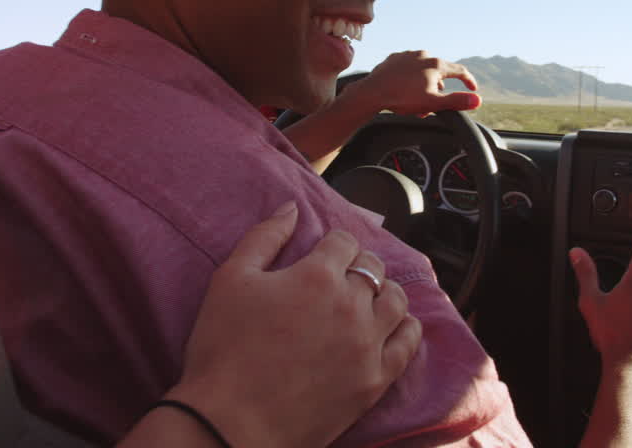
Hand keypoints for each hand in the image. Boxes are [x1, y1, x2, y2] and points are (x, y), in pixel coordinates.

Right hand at [167, 202, 421, 447]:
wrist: (228, 424)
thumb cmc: (222, 350)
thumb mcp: (230, 280)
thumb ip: (264, 237)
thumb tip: (292, 207)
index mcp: (317, 276)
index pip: (344, 241)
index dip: (332, 245)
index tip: (322, 255)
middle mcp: (351, 305)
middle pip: (374, 268)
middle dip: (358, 265)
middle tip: (340, 279)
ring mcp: (368, 345)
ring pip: (398, 301)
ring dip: (384, 293)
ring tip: (366, 301)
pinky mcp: (375, 381)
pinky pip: (408, 344)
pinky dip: (404, 329)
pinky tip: (390, 329)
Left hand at [342, 50, 479, 117]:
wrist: (372, 92)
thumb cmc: (403, 98)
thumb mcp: (433, 103)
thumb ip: (456, 101)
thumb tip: (477, 100)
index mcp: (436, 65)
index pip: (460, 71)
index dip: (469, 80)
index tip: (473, 88)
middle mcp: (423, 55)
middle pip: (440, 72)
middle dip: (439, 89)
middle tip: (432, 105)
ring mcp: (408, 55)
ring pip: (423, 70)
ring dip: (425, 83)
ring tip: (416, 100)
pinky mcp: (394, 58)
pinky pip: (408, 67)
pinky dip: (411, 77)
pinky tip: (404, 88)